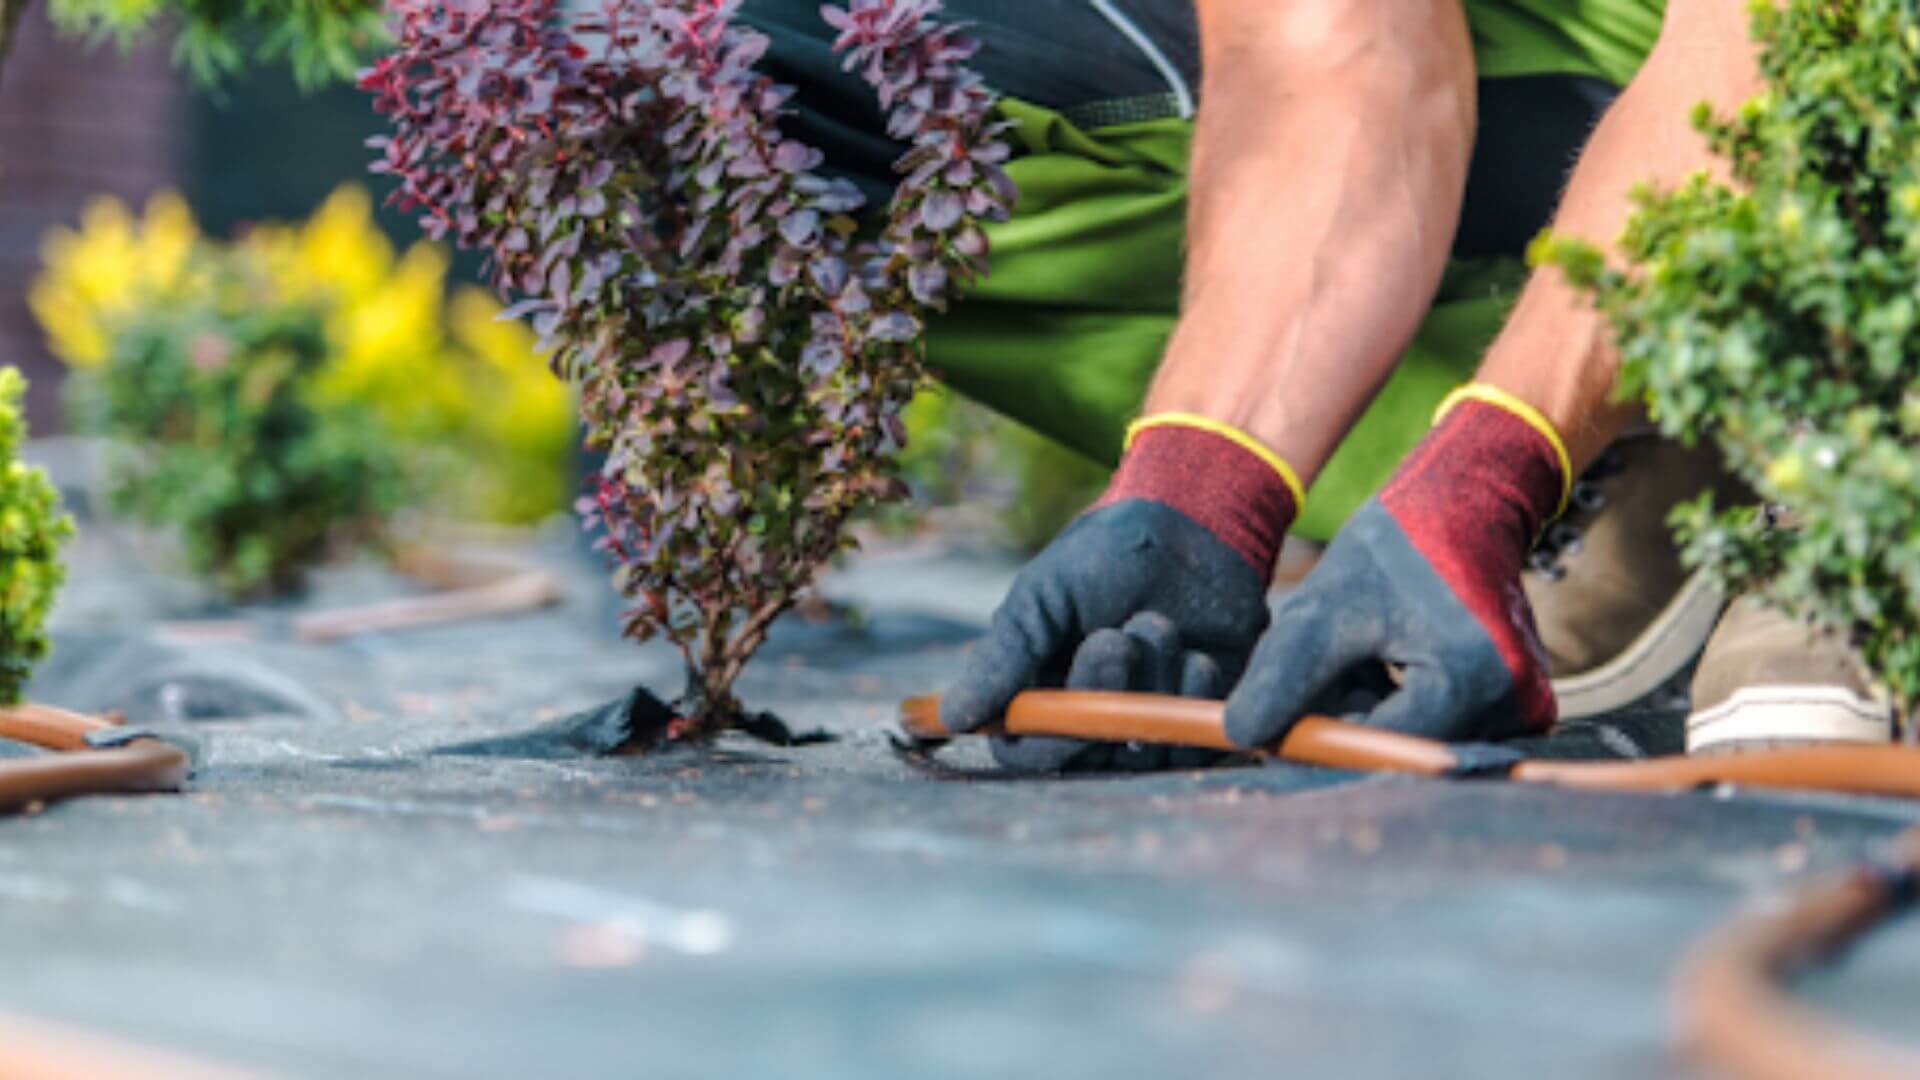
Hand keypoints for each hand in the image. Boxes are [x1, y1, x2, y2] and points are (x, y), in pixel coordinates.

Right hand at [940, 418, 1299, 771]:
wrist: (1194, 527)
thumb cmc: (1105, 555)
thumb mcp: (1043, 594)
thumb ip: (1003, 656)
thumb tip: (952, 717)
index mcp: (1038, 690)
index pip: (1023, 751)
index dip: (1043, 737)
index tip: (1064, 692)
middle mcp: (1088, 717)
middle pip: (1084, 755)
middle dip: (1102, 695)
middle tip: (1114, 639)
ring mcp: (1143, 722)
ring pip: (1139, 750)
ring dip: (1149, 684)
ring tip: (1156, 624)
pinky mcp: (1196, 720)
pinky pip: (1190, 742)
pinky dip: (1190, 695)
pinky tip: (1196, 655)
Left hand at [1224, 389, 1569, 746]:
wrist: (1468, 506)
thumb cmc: (1396, 545)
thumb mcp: (1326, 606)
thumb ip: (1285, 675)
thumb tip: (1243, 736)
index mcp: (1470, 679)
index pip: (1378, 745)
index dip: (1320, 738)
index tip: (1272, 725)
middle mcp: (1513, 705)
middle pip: (1399, 746)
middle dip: (1345, 718)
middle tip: (1316, 669)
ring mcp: (1523, 707)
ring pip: (1415, 736)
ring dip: (1369, 708)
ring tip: (1356, 651)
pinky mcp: (1520, 703)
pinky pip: (1439, 722)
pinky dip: (1396, 702)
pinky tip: (1383, 658)